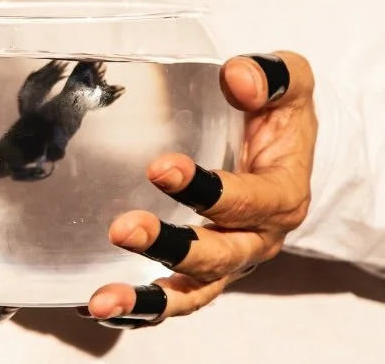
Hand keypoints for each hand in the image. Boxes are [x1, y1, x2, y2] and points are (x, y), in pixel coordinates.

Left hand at [82, 51, 317, 327]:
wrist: (285, 152)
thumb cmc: (281, 116)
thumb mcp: (291, 84)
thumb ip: (272, 75)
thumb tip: (238, 77)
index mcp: (282, 196)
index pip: (247, 200)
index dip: (206, 190)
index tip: (161, 168)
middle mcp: (257, 239)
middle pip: (218, 257)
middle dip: (171, 247)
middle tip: (124, 229)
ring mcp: (229, 261)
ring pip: (193, 292)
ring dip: (147, 300)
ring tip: (102, 302)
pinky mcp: (203, 272)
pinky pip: (174, 299)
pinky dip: (139, 309)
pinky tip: (93, 306)